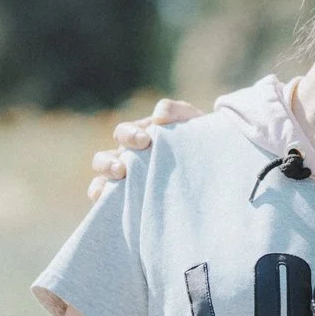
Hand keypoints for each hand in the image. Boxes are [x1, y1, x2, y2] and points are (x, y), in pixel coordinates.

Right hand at [88, 99, 203, 200]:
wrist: (213, 168)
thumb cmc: (199, 142)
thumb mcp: (193, 123)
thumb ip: (177, 112)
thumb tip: (158, 116)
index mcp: (138, 138)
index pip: (123, 133)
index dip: (129, 136)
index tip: (145, 140)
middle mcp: (127, 160)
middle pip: (103, 159)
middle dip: (109, 162)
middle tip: (123, 169)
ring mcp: (126, 182)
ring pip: (101, 181)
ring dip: (103, 183)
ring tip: (115, 188)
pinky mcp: (130, 203)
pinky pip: (107, 203)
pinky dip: (101, 201)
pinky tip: (104, 202)